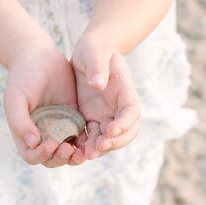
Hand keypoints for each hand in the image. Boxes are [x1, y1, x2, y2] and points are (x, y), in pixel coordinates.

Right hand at [3, 41, 85, 166]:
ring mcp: (59, 127)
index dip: (41, 155)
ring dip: (75, 155)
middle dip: (60, 158)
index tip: (51, 144)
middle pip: (52, 158)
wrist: (39, 56)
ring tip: (83, 152)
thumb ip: (19, 121)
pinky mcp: (74, 117)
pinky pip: (81, 134)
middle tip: (68, 150)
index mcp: (25, 133)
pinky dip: (86, 140)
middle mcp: (42, 134)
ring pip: (69, 150)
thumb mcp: (15, 98)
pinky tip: (93, 137)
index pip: (32, 155)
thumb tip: (32, 143)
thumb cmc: (22, 78)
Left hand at [71, 30, 141, 159]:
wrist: (88, 52)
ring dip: (99, 149)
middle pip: (126, 132)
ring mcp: (105, 115)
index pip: (131, 112)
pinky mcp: (91, 119)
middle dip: (114, 143)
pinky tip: (74, 151)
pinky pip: (91, 138)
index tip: (111, 130)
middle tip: (97, 148)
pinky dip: (85, 147)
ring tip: (84, 155)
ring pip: (109, 140)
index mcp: (124, 91)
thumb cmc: (95, 49)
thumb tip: (98, 85)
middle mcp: (117, 107)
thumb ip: (98, 67)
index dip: (124, 123)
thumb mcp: (95, 52)